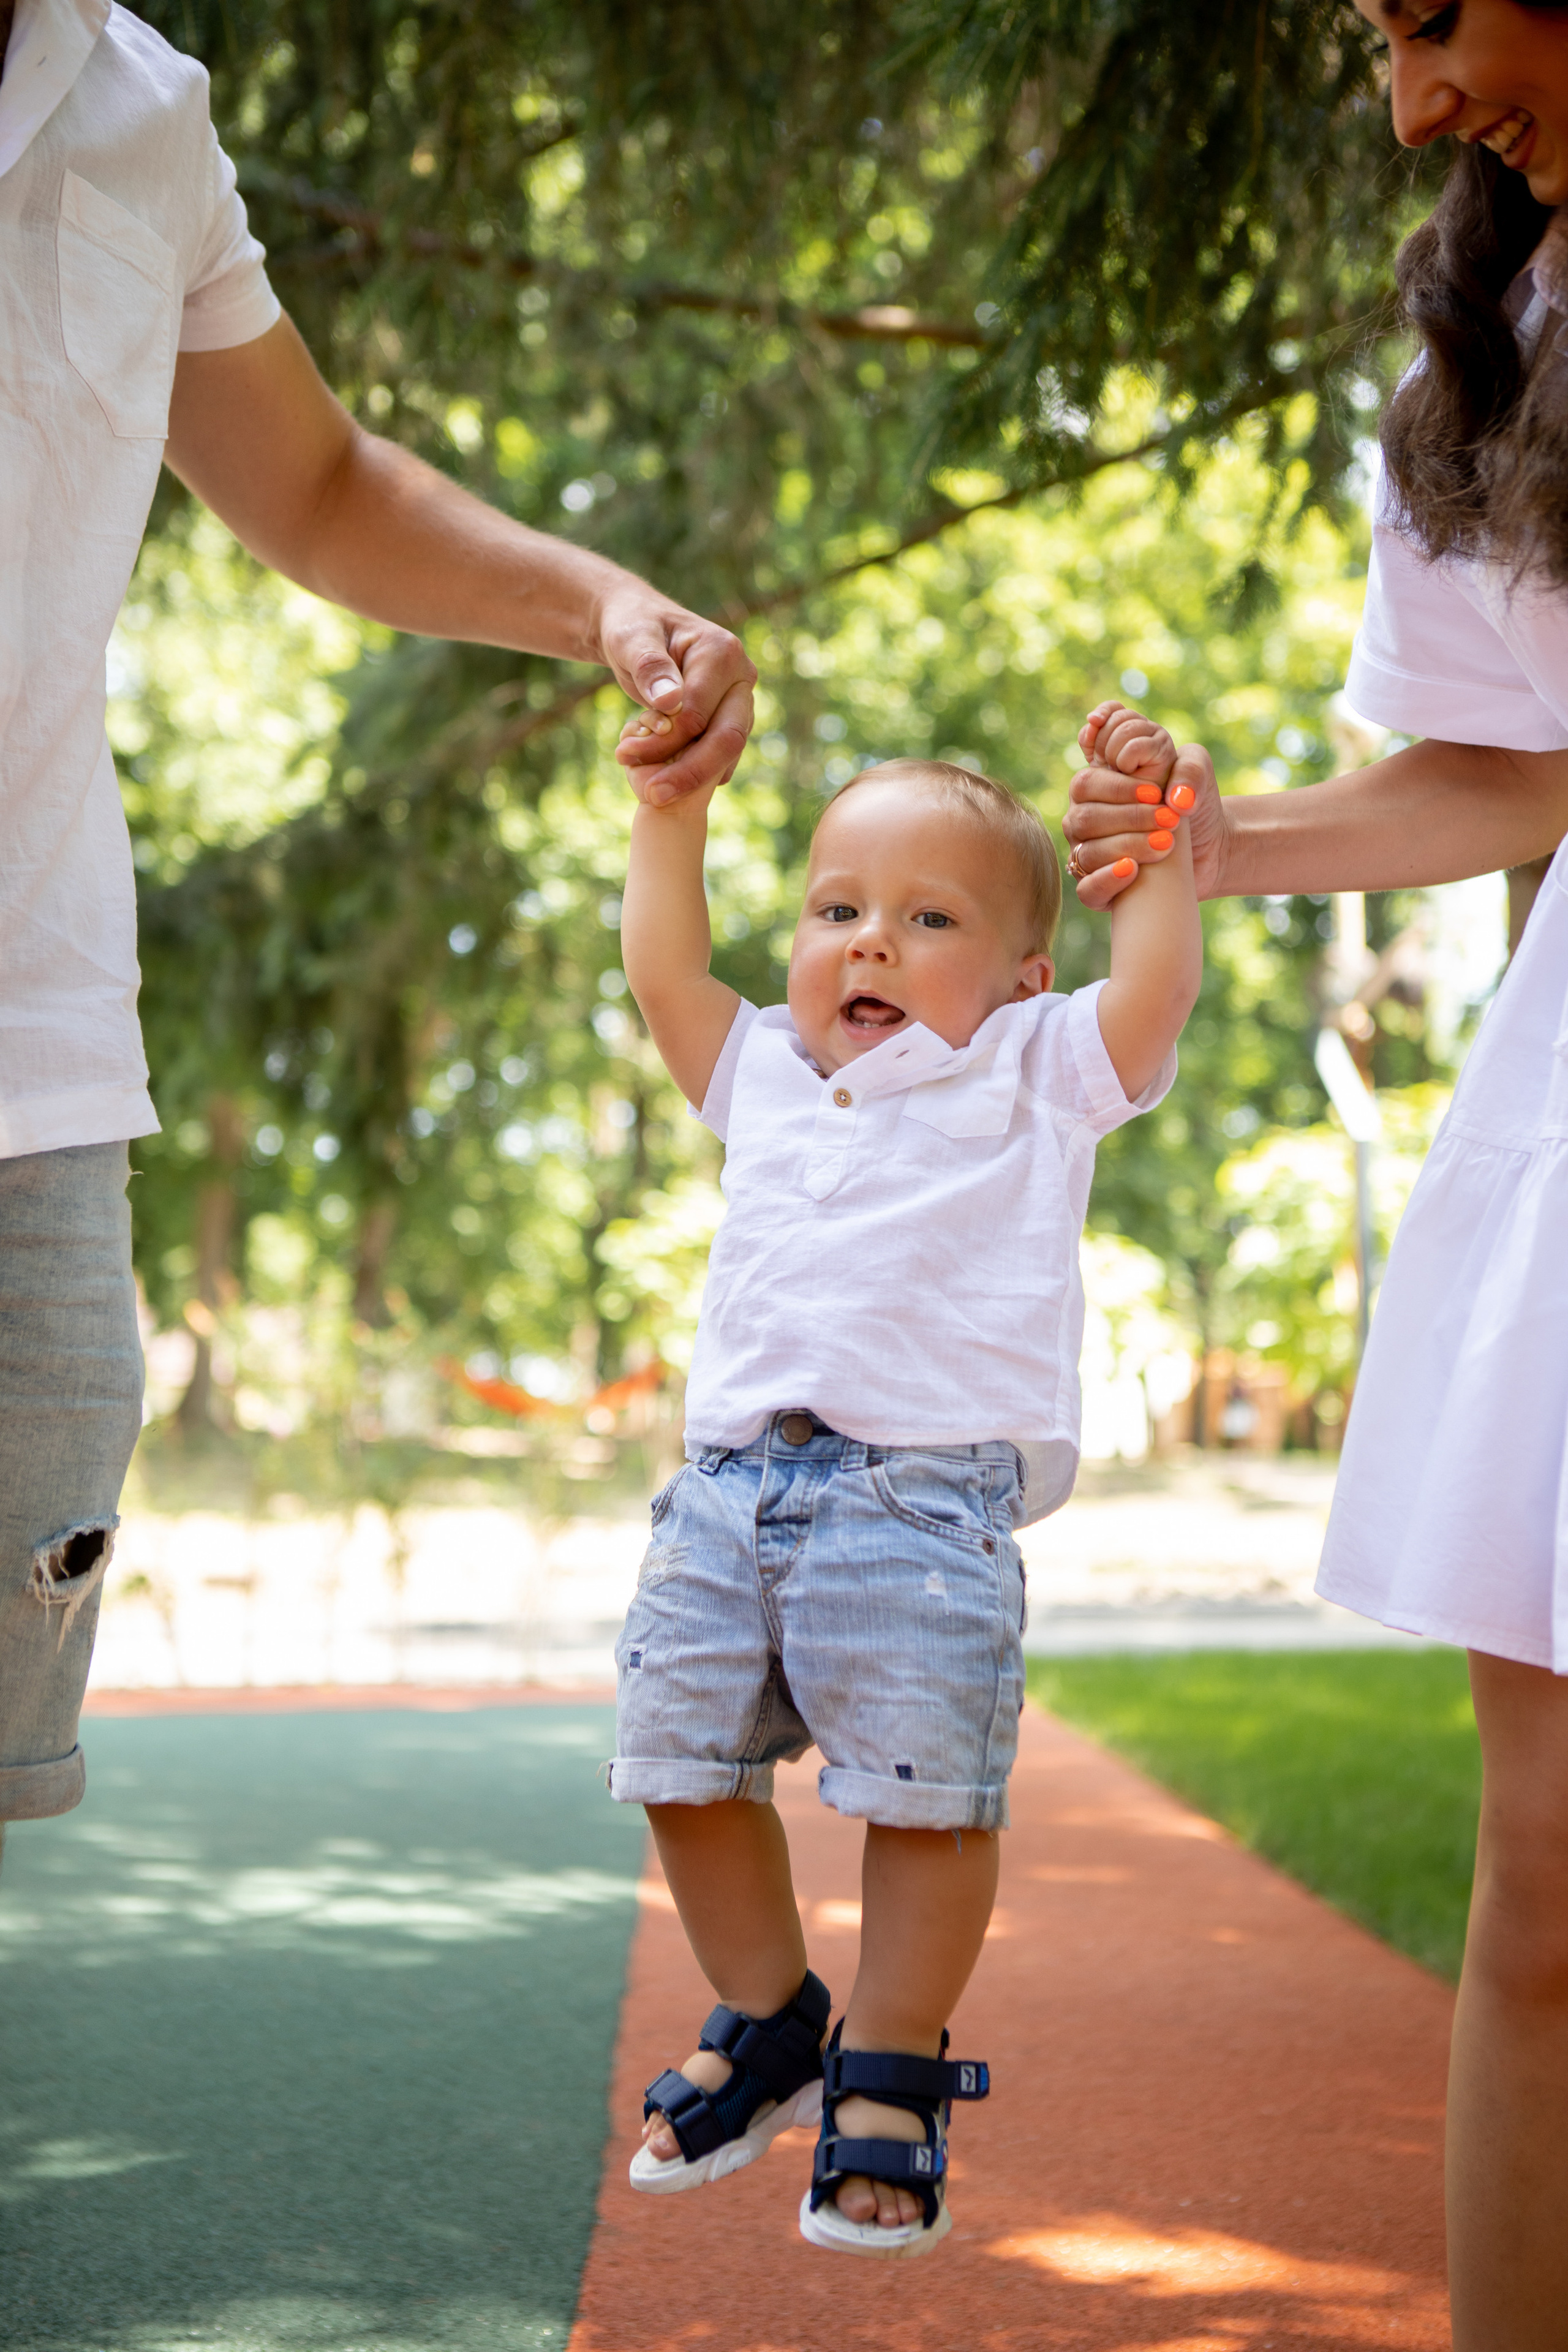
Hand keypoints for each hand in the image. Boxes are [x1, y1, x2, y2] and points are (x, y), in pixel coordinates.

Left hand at [601, 591, 756, 805]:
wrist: (640, 631)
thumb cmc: (633, 629)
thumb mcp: (630, 639)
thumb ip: (649, 666)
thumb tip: (670, 701)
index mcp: (723, 653)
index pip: (698, 713)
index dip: (664, 741)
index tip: (622, 753)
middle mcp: (741, 679)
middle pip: (727, 738)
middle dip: (689, 773)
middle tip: (652, 797)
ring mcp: (740, 703)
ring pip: (727, 753)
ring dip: (690, 777)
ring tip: (651, 791)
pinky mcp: (731, 722)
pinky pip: (720, 758)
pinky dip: (694, 773)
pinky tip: (663, 779)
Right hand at [1066, 716, 1225, 908]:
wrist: (1210, 845)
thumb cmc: (1193, 803)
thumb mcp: (1197, 774)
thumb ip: (1189, 768)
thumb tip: (1175, 800)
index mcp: (1098, 785)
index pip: (1086, 783)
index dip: (1117, 788)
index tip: (1156, 793)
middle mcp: (1085, 818)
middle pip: (1083, 818)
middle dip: (1129, 818)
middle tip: (1168, 819)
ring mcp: (1087, 854)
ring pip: (1087, 853)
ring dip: (1127, 846)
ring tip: (1166, 843)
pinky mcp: (1099, 888)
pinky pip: (1086, 890)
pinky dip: (1107, 880)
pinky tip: (1133, 869)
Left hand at [1081, 699, 1175, 786]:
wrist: (1139, 812)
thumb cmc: (1117, 789)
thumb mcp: (1097, 760)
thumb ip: (1091, 738)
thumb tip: (1092, 719)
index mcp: (1131, 727)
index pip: (1114, 707)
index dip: (1101, 715)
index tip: (1092, 729)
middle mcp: (1147, 727)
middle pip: (1117, 716)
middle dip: (1103, 740)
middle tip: (1106, 762)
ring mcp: (1158, 737)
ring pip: (1125, 728)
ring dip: (1113, 752)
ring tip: (1118, 769)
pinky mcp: (1164, 750)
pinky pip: (1134, 745)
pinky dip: (1125, 760)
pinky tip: (1129, 771)